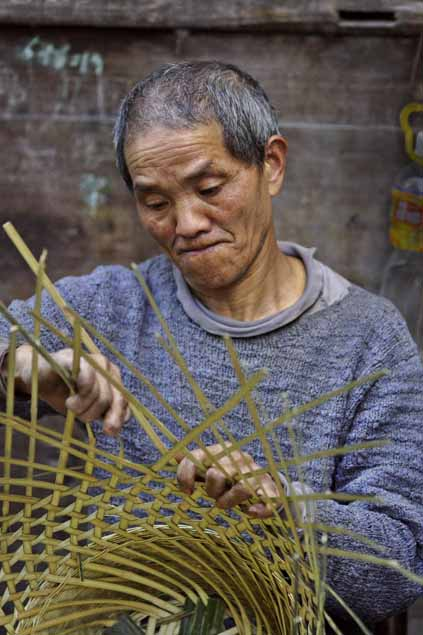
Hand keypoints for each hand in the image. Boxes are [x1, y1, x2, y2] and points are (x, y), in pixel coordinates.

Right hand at [14, 345, 128, 435]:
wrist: (38, 379)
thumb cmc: (64, 393)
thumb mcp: (87, 408)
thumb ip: (103, 414)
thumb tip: (114, 428)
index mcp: (113, 379)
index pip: (123, 401)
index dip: (117, 417)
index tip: (108, 430)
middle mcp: (107, 367)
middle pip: (109, 400)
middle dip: (92, 413)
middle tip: (77, 413)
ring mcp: (93, 360)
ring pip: (99, 394)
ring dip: (82, 407)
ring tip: (70, 404)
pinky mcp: (77, 359)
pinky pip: (87, 380)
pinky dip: (79, 396)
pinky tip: (70, 399)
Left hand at [176, 443, 281, 518]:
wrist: (261, 478)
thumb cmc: (228, 473)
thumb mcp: (209, 465)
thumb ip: (193, 463)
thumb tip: (174, 455)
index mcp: (221, 450)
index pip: (197, 458)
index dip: (186, 475)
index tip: (187, 492)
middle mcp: (238, 458)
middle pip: (217, 474)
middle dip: (212, 490)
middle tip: (214, 497)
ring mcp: (255, 472)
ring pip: (242, 487)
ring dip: (230, 501)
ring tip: (224, 504)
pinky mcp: (270, 488)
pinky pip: (268, 499)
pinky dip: (259, 509)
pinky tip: (250, 513)